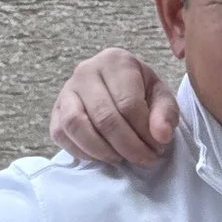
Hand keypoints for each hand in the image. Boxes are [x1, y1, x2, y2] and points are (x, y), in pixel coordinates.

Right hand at [47, 48, 178, 168]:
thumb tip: (161, 136)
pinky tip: (102, 156)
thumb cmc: (140, 91)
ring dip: (102, 151)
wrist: (116, 87)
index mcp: (115, 61)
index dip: (145, 133)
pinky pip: (61, 134)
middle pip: (104, 118)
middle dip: (128, 147)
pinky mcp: (55, 109)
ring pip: (76, 125)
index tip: (158, 148)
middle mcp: (86, 71)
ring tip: (121, 159)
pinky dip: (81, 151)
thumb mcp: (161, 96)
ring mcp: (66, 90)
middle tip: (144, 160)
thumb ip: (166, 113)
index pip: (129, 104)